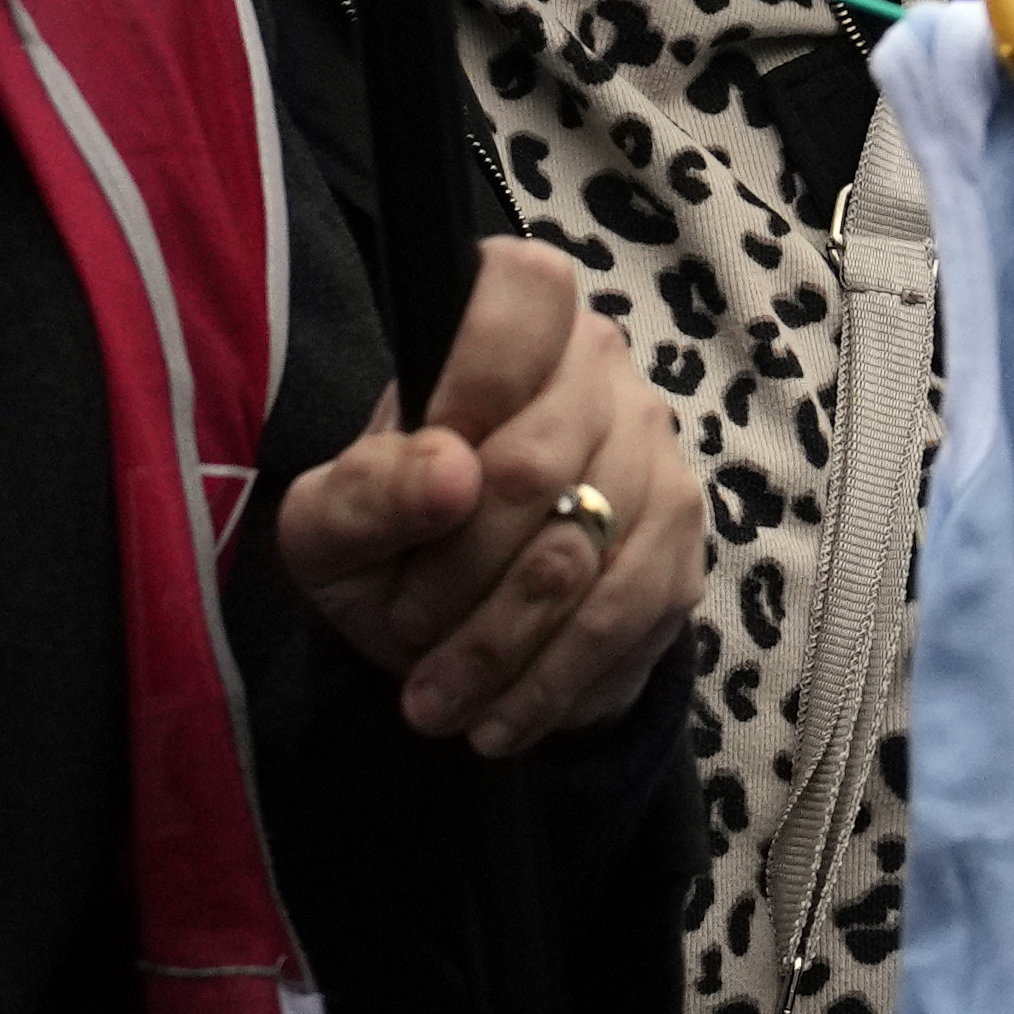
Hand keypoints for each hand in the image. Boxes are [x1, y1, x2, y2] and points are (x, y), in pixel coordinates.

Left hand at [269, 240, 699, 750]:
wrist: (449, 630)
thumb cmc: (385, 546)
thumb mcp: (327, 526)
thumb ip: (365, 490)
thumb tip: (452, 472)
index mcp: (512, 325)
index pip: (525, 292)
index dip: (472, 380)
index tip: (422, 472)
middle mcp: (603, 372)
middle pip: (536, 462)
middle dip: (455, 571)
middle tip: (398, 632)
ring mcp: (657, 456)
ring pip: (583, 553)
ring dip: (498, 646)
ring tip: (433, 705)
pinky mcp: (686, 544)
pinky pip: (628, 615)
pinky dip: (552, 681)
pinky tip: (498, 721)